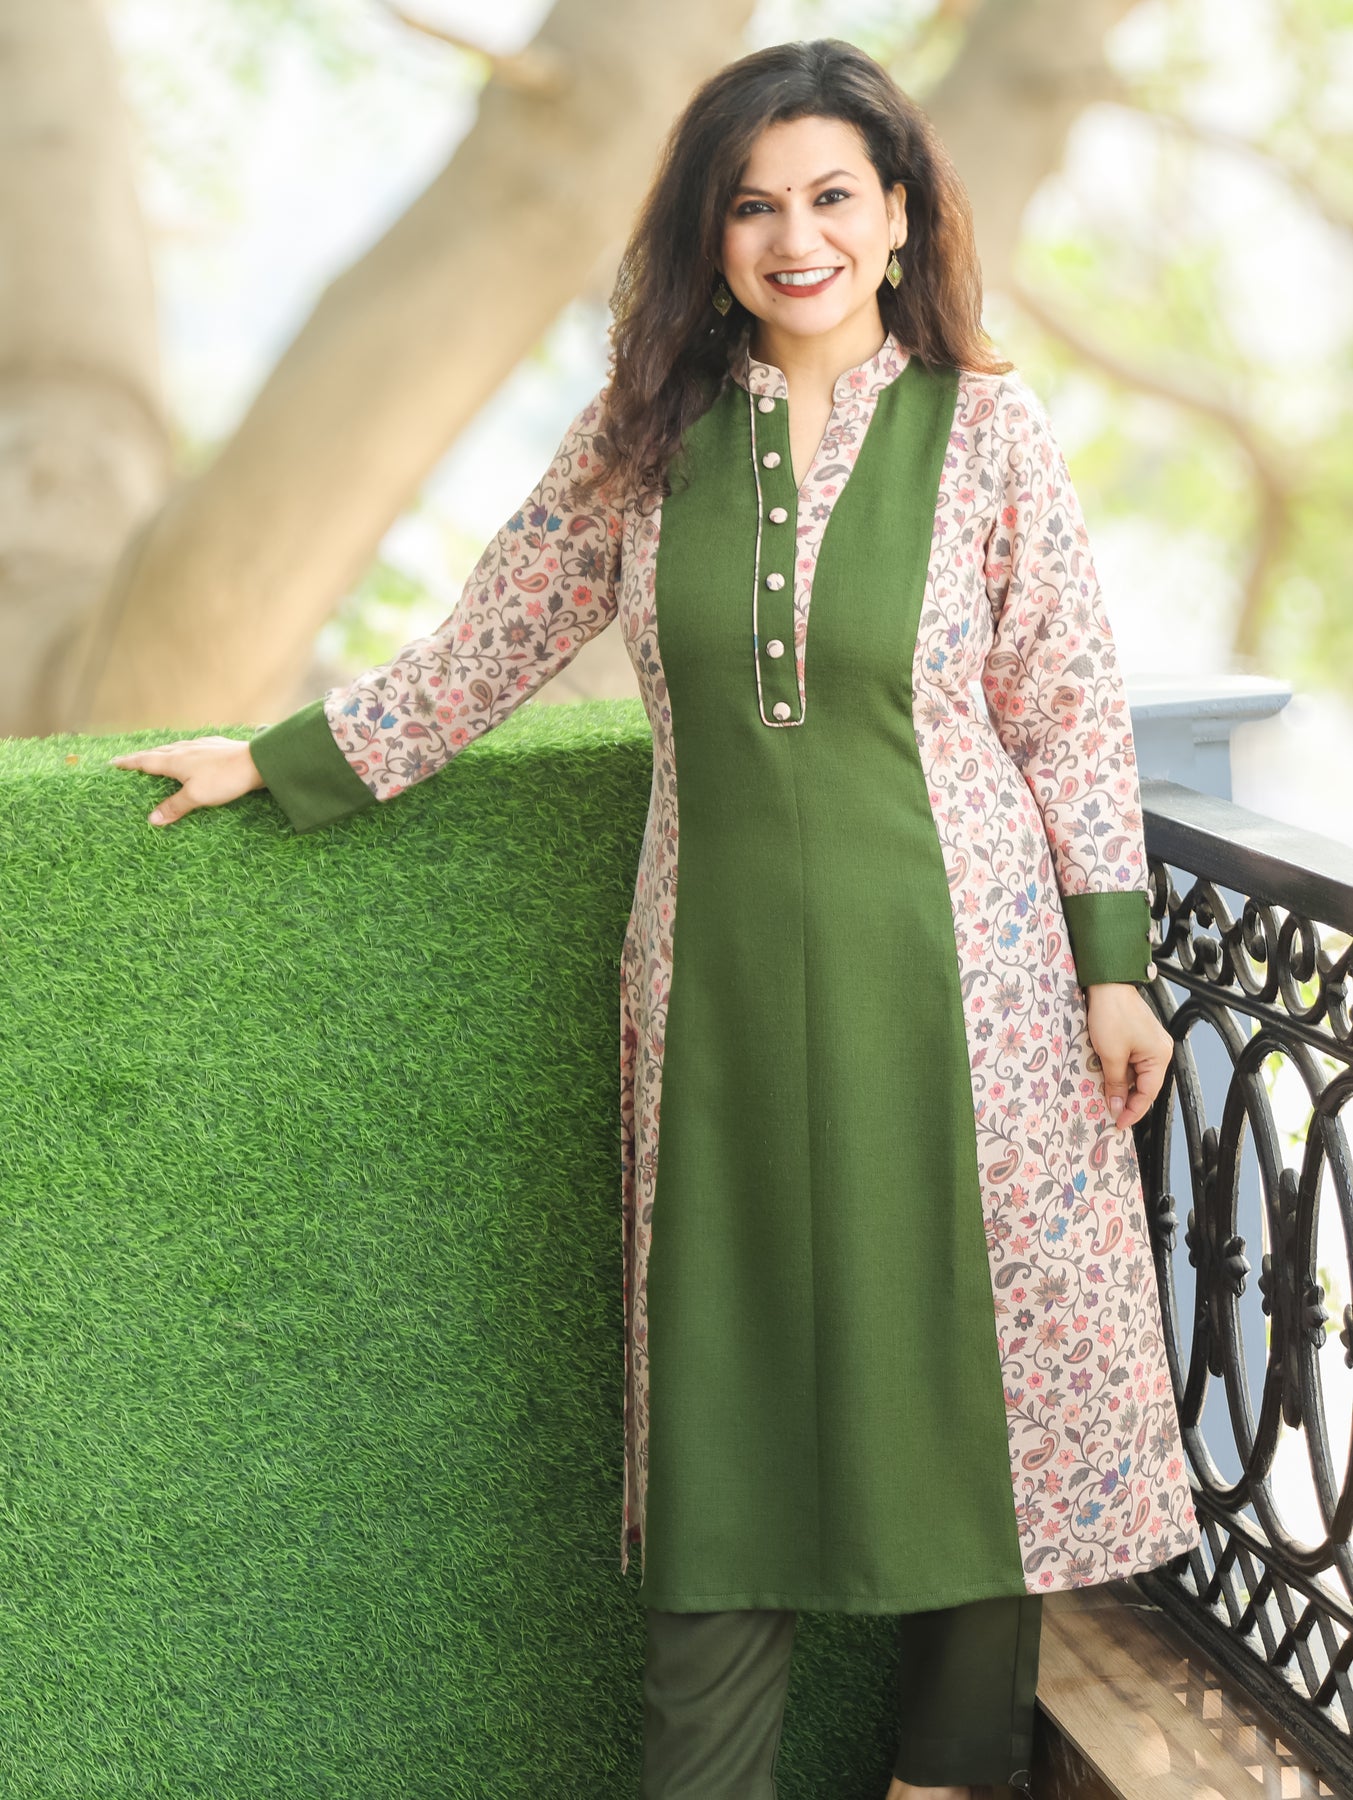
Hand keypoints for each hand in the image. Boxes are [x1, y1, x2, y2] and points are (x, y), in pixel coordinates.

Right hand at [108, 735, 266, 826]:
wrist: (257, 762)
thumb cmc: (225, 779)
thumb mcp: (196, 796)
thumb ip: (174, 807)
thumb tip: (152, 819)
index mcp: (175, 760)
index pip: (144, 761)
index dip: (128, 763)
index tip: (113, 764)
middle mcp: (185, 749)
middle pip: (157, 753)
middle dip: (142, 758)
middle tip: (130, 762)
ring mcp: (201, 746)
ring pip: (174, 749)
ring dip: (162, 754)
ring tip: (156, 759)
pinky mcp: (216, 746)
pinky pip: (191, 749)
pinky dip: (182, 753)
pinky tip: (189, 756)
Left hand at [1085, 982, 1173, 1130]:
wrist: (1107, 984)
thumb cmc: (1112, 1014)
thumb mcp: (1111, 1055)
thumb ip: (1115, 1083)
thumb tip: (1117, 1106)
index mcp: (1159, 1056)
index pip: (1148, 1094)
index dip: (1133, 1111)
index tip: (1118, 1123)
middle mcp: (1160, 1051)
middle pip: (1145, 1085)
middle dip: (1128, 1101)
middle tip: (1111, 1115)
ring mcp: (1150, 1043)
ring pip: (1137, 1075)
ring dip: (1123, 1087)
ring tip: (1107, 1099)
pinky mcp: (1139, 1037)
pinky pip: (1132, 1063)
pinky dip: (1121, 1073)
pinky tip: (1108, 1079)